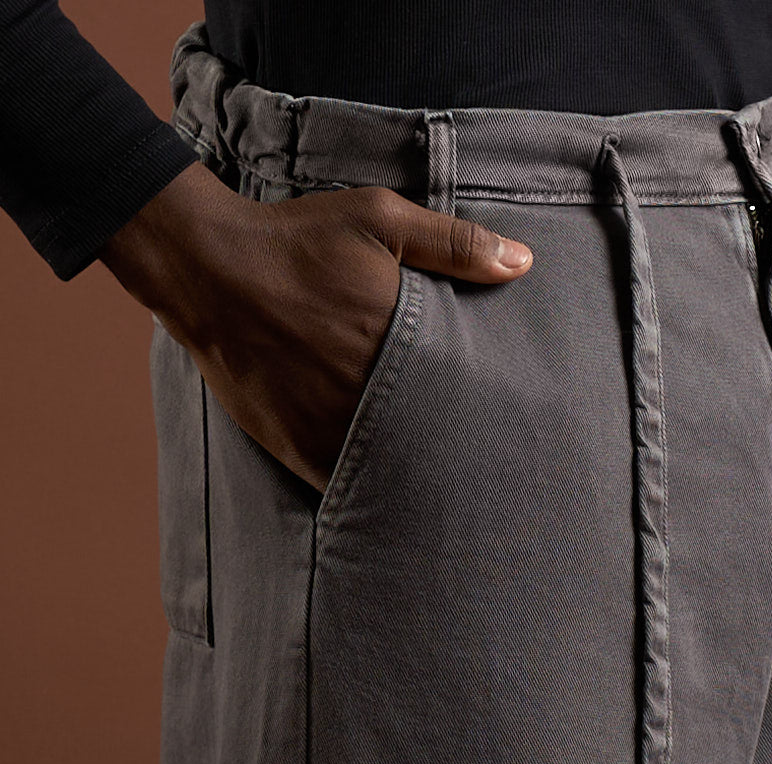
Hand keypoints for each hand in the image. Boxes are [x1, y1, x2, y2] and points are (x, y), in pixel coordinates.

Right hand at [99, 161, 532, 490]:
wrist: (207, 267)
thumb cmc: (296, 240)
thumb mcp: (380, 220)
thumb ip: (454, 245)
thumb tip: (523, 263)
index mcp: (396, 343)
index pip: (460, 399)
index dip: (483, 418)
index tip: (507, 429)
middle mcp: (364, 394)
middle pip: (428, 444)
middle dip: (454, 456)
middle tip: (487, 472)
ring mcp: (327, 426)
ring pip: (388, 472)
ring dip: (412, 478)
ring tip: (444, 493)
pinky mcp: (295, 446)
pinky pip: (342, 483)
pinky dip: (365, 489)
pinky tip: (387, 495)